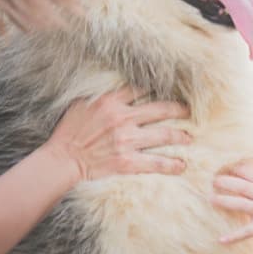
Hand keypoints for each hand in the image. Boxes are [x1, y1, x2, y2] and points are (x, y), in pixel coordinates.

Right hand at [43, 86, 190, 182]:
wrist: (62, 160)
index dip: (158, 89)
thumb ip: (104, 96)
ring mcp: (126, 141)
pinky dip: (171, 165)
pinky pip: (155, 162)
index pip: (142, 89)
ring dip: (181, 136)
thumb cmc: (70, 131)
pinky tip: (182, 166)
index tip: (169, 91)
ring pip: (164, 135)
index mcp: (111, 101)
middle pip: (161, 109)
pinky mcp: (127, 162)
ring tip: (189, 137)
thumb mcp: (83, 104)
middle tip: (190, 112)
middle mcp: (122, 118)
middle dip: (180, 110)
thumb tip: (123, 88)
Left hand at [212, 159, 252, 243]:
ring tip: (210, 199)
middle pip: (240, 186)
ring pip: (239, 204)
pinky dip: (233, 237)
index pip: (249, 172)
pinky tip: (220, 240)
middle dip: (225, 182)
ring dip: (223, 201)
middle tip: (212, 180)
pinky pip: (246, 232)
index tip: (226, 166)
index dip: (236, 169)